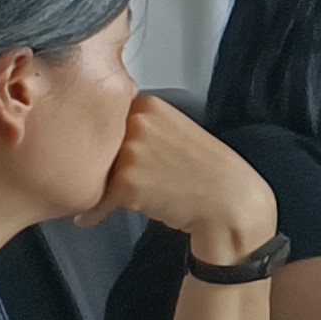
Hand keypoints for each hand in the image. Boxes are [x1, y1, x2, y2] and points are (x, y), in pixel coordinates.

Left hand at [107, 95, 277, 265]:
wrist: (230, 202)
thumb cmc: (207, 171)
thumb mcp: (175, 129)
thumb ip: (139, 125)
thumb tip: (97, 133)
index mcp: (148, 104)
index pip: (104, 120)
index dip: (108, 142)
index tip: (117, 154)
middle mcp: (136, 122)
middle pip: (93, 145)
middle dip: (97, 164)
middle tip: (124, 178)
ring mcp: (130, 152)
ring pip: (90, 173)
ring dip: (98, 188)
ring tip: (125, 195)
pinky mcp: (126, 184)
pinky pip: (96, 202)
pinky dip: (97, 213)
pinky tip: (107, 215)